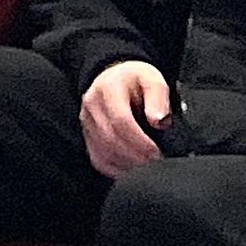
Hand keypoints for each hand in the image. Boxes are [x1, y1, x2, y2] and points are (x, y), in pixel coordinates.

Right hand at [79, 60, 175, 176]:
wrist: (115, 77)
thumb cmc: (135, 80)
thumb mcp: (152, 79)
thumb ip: (158, 97)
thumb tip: (159, 120)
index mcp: (108, 89)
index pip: (120, 120)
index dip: (140, 141)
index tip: (157, 152)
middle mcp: (92, 105)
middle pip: (111, 140)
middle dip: (136, 157)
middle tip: (156, 163)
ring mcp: (86, 122)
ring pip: (103, 153)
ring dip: (127, 165)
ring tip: (147, 167)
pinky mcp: (87, 136)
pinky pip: (98, 159)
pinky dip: (116, 169)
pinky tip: (132, 168)